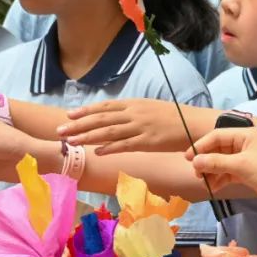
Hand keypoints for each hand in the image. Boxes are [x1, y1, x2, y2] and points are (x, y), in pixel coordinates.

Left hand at [58, 98, 194, 154]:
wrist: (196, 123)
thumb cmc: (176, 118)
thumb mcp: (152, 109)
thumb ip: (134, 112)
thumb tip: (119, 117)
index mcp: (135, 104)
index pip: (105, 107)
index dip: (86, 111)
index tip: (69, 115)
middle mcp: (134, 113)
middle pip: (101, 119)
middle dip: (79, 124)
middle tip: (60, 130)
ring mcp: (141, 127)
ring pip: (108, 132)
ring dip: (87, 136)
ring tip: (71, 141)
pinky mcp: (148, 141)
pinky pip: (124, 145)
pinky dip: (109, 148)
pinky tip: (96, 151)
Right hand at [188, 128, 256, 209]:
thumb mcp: (241, 165)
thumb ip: (216, 162)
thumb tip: (194, 162)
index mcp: (244, 134)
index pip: (217, 136)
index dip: (201, 146)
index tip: (188, 158)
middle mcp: (244, 144)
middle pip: (217, 149)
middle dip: (206, 161)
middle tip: (196, 174)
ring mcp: (245, 158)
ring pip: (221, 162)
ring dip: (211, 172)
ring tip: (205, 183)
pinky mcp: (246, 172)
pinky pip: (227, 173)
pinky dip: (219, 179)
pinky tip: (213, 187)